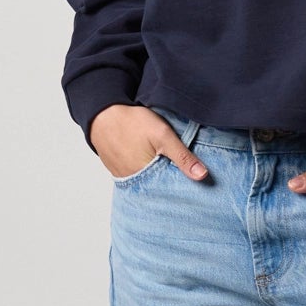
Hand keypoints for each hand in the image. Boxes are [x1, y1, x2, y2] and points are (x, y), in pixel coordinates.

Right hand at [89, 105, 209, 181]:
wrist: (102, 113)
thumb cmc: (132, 122)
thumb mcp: (163, 135)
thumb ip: (182, 156)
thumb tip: (202, 176)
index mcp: (146, 178)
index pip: (171, 191)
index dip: (184, 187)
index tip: (196, 183)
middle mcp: (134, 183)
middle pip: (159, 189)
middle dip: (172, 184)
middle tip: (183, 174)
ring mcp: (125, 178)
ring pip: (148, 184)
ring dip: (159, 178)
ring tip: (168, 168)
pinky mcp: (120, 171)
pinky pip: (138, 178)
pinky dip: (147, 173)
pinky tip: (153, 163)